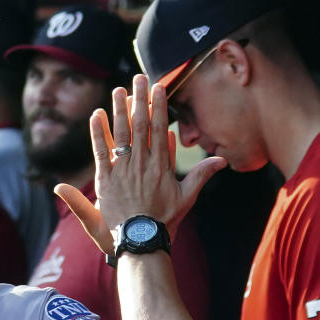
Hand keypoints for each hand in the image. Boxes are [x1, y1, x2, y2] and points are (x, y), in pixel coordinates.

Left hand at [55, 74, 225, 253]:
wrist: (143, 241)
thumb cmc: (165, 221)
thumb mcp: (187, 198)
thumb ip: (201, 176)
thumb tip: (222, 160)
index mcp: (161, 166)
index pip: (159, 130)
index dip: (158, 107)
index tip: (158, 88)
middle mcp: (142, 165)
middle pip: (140, 126)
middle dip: (139, 100)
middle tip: (138, 78)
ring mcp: (123, 171)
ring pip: (120, 134)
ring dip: (119, 110)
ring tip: (118, 90)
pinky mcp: (106, 181)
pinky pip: (101, 152)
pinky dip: (97, 133)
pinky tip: (96, 114)